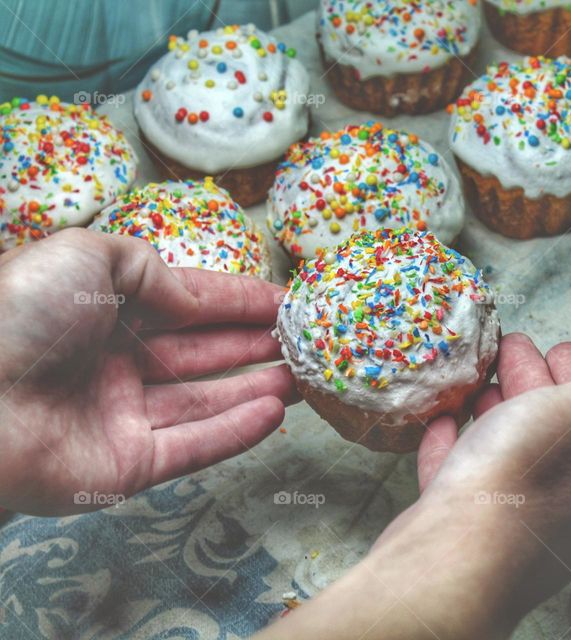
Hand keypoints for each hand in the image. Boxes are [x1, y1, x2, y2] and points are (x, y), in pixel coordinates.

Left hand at [0, 229, 297, 515]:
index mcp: (104, 310)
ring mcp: (122, 418)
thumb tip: (196, 298)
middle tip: (305, 341)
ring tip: (303, 378)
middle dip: (255, 345)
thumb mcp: (87, 257)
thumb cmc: (21, 314)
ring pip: (205, 402)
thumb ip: (151, 268)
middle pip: (203, 354)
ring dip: (256, 389)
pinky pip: (192, 447)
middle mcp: (116, 362)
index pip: (189, 304)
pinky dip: (236, 432)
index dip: (239, 301)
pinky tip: (275, 413)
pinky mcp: (125, 468)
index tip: (288, 301)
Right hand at [259, 334, 570, 639]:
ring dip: (501, 412)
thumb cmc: (534, 472)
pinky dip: (462, 446)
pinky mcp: (481, 535)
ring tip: (479, 382)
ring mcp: (533, 525)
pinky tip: (446, 423)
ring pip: (520, 454)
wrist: (460, 554)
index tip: (557, 351)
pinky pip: (475, 480)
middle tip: (512, 352)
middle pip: (568, 430)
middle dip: (541, 386)